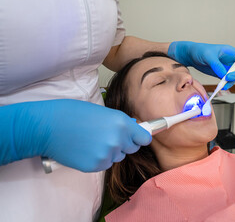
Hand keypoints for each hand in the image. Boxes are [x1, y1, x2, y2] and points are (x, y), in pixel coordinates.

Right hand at [0, 99, 151, 171]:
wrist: (48, 127)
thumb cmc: (73, 114)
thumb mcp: (102, 111)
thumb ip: (120, 122)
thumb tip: (133, 128)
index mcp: (121, 123)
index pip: (144, 138)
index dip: (139, 137)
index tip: (136, 137)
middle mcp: (118, 140)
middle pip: (132, 148)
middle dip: (124, 143)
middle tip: (107, 135)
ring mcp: (107, 155)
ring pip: (117, 156)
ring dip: (111, 151)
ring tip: (93, 141)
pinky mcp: (95, 166)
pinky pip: (105, 164)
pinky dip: (98, 159)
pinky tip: (86, 149)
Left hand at [168, 41, 234, 89]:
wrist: (190, 55)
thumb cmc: (199, 51)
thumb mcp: (208, 56)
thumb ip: (217, 65)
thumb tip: (224, 75)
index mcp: (230, 52)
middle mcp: (230, 60)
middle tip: (226, 79)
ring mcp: (225, 67)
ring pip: (234, 77)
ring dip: (230, 82)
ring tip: (221, 86)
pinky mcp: (220, 73)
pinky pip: (226, 81)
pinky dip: (225, 85)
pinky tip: (219, 87)